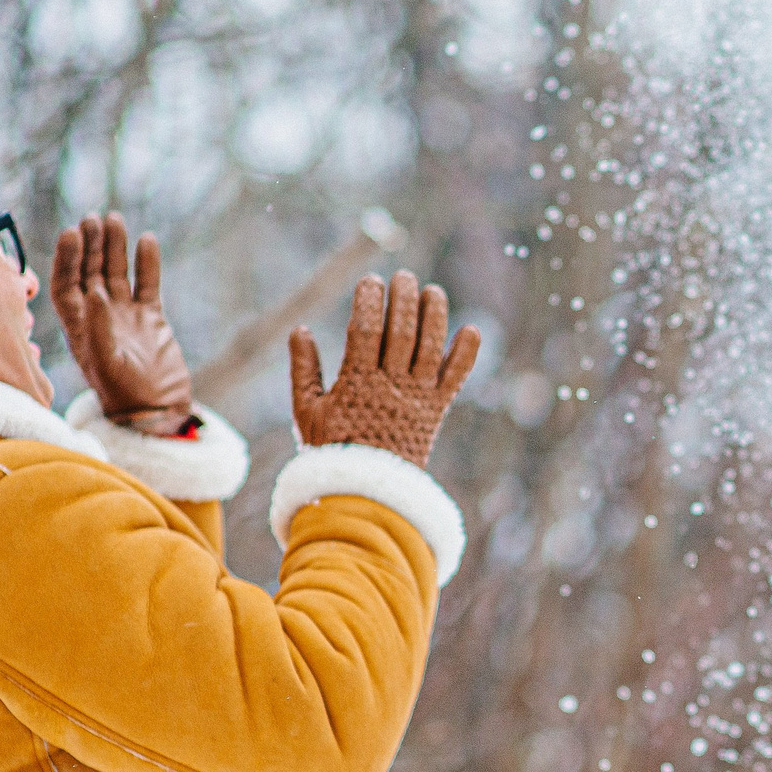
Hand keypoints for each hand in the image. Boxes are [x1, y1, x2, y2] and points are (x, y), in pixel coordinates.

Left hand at [52, 213, 195, 434]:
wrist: (157, 411)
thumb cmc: (125, 393)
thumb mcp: (106, 363)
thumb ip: (98, 327)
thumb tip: (93, 290)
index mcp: (78, 327)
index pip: (65, 283)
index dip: (66, 258)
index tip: (72, 233)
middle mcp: (98, 316)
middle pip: (89, 271)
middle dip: (90, 245)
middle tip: (93, 218)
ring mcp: (124, 315)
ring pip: (116, 272)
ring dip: (114, 246)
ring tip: (114, 219)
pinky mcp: (150, 318)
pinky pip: (147, 283)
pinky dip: (147, 263)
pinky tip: (147, 240)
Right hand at [288, 271, 478, 470]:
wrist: (366, 494)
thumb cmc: (332, 452)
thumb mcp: (306, 412)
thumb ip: (304, 370)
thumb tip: (300, 330)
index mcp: (356, 383)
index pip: (365, 331)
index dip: (370, 302)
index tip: (371, 281)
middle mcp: (390, 387)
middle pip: (401, 332)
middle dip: (404, 299)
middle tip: (404, 277)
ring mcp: (416, 398)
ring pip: (430, 348)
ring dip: (435, 316)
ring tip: (434, 291)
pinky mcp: (436, 411)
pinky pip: (455, 379)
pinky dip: (466, 355)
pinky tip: (472, 330)